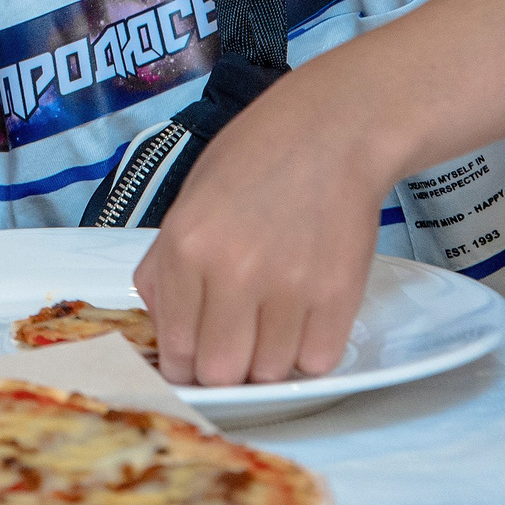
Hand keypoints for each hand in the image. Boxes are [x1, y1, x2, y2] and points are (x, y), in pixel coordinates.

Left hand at [134, 76, 386, 387]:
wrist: (334, 130)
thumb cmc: (257, 157)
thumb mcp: (189, 199)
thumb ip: (167, 267)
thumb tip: (165, 328)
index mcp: (187, 245)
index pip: (175, 348)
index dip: (183, 365)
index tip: (193, 361)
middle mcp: (235, 271)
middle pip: (221, 373)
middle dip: (223, 369)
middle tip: (233, 346)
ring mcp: (291, 286)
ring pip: (271, 373)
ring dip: (270, 360)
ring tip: (273, 322)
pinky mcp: (339, 295)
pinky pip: (317, 361)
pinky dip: (310, 351)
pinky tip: (304, 317)